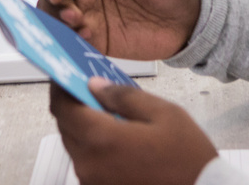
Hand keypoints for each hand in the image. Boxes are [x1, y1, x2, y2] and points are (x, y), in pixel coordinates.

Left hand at [50, 80, 216, 184]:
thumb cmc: (189, 160)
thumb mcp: (164, 114)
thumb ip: (123, 95)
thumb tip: (95, 85)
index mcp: (102, 140)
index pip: (63, 107)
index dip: (59, 88)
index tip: (63, 74)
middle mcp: (90, 165)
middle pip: (65, 127)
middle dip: (72, 105)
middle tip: (86, 89)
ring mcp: (93, 182)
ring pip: (75, 146)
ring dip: (83, 127)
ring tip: (105, 112)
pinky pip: (87, 164)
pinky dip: (93, 147)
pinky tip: (114, 137)